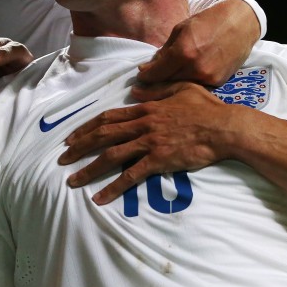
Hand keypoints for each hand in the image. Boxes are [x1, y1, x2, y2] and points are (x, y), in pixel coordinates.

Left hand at [59, 82, 235, 203]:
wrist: (224, 127)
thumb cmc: (208, 108)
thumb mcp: (181, 89)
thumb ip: (157, 89)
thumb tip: (136, 88)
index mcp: (147, 108)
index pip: (109, 117)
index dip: (87, 127)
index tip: (72, 136)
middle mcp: (143, 124)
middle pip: (103, 135)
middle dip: (79, 147)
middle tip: (62, 159)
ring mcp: (150, 142)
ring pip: (111, 155)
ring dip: (89, 169)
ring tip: (73, 181)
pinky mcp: (159, 160)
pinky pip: (130, 176)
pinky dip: (113, 188)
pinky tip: (100, 199)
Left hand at [136, 0, 258, 85]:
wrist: (240, 24)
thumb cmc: (209, 21)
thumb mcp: (181, 29)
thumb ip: (165, 50)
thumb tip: (152, 65)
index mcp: (183, 52)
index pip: (156, 72)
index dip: (146, 75)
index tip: (142, 74)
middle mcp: (195, 68)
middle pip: (167, 82)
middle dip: (158, 80)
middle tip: (152, 76)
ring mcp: (208, 77)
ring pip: (182, 86)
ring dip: (174, 82)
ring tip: (169, 76)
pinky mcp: (218, 82)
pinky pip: (197, 84)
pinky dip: (190, 81)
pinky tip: (188, 74)